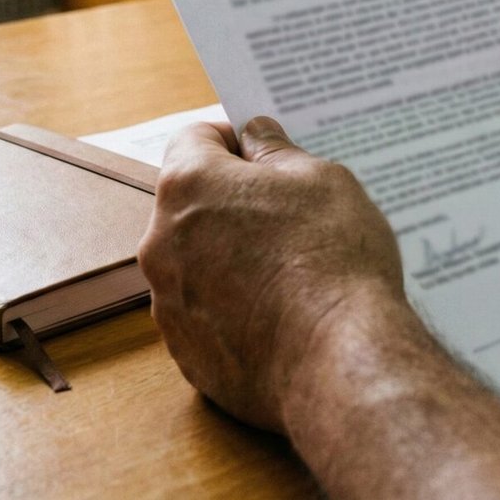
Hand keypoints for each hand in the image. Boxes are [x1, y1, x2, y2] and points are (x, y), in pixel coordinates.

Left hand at [140, 117, 405, 431]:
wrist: (338, 361)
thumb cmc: (333, 260)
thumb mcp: (322, 180)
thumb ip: (277, 152)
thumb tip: (256, 137)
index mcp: (189, 187)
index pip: (194, 139)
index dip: (232, 139)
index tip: (264, 151)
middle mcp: (161, 242)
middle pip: (191, 204)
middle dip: (233, 202)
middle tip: (289, 212)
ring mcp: (168, 303)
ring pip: (195, 261)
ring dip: (230, 256)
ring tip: (290, 270)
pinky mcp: (185, 353)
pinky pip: (205, 315)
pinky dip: (232, 309)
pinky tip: (280, 313)